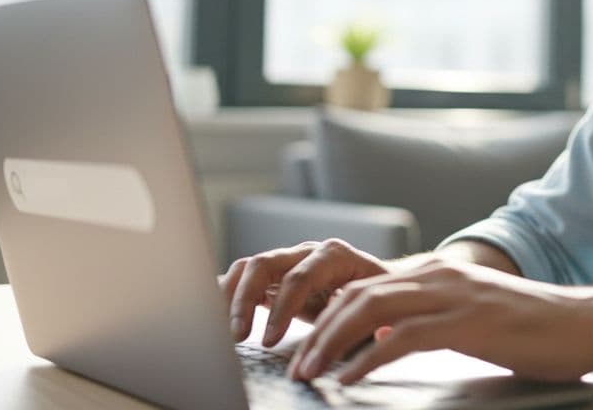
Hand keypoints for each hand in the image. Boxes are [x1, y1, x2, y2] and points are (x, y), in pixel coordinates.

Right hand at [218, 239, 389, 344]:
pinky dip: (225, 292)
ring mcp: (288, 261)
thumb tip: (380, 335)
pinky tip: (210, 311)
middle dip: (246, 300)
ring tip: (224, 329)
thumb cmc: (382, 295)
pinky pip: (242, 277)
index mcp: (335, 256)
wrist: (381, 281)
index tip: (270, 340)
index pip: (300, 277)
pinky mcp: (275, 276)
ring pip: (248, 267)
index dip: (282, 309)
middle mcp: (307, 253)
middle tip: (238, 336)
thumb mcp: (381, 305)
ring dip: (230, 296)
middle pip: (264, 263)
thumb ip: (372, 318)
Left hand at [287, 257, 592, 384]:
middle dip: (318, 330)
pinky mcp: (466, 323)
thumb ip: (430, 321)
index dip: (328, 314)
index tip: (305, 344)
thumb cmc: (533, 329)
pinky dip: (367, 360)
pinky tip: (349, 379)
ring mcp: (453, 295)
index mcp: (438, 272)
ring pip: (370, 310)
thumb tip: (385, 341)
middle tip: (295, 362)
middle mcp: (439, 275)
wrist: (586, 324)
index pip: (367, 285)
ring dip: (331, 343)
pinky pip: (402, 338)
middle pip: (358, 294)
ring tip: (310, 372)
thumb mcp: (471, 318)